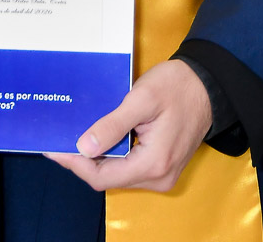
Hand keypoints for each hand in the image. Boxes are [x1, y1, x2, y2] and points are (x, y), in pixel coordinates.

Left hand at [44, 60, 211, 191]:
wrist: (208, 84)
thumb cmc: (178, 86)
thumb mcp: (142, 99)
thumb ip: (113, 125)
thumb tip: (84, 147)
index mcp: (153, 164)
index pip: (102, 177)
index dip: (75, 163)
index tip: (53, 147)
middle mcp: (158, 177)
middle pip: (109, 178)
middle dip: (82, 160)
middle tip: (59, 138)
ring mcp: (162, 174)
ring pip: (118, 173)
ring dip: (96, 157)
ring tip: (74, 136)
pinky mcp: (162, 165)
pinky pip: (130, 166)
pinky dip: (112, 155)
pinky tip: (98, 138)